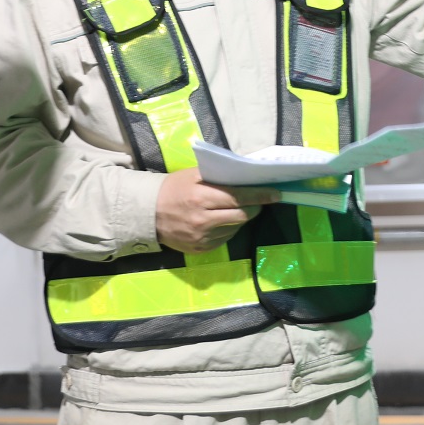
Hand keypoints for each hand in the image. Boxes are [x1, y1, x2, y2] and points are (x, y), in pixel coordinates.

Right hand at [154, 170, 276, 253]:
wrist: (148, 213)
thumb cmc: (173, 188)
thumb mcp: (193, 175)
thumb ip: (218, 177)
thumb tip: (247, 176)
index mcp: (201, 197)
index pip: (238, 197)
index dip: (259, 196)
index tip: (276, 194)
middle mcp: (203, 220)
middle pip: (242, 216)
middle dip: (255, 208)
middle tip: (260, 201)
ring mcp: (202, 238)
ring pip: (235, 228)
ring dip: (241, 218)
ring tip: (237, 209)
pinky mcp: (201, 249)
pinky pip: (224, 239)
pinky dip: (228, 228)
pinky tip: (222, 221)